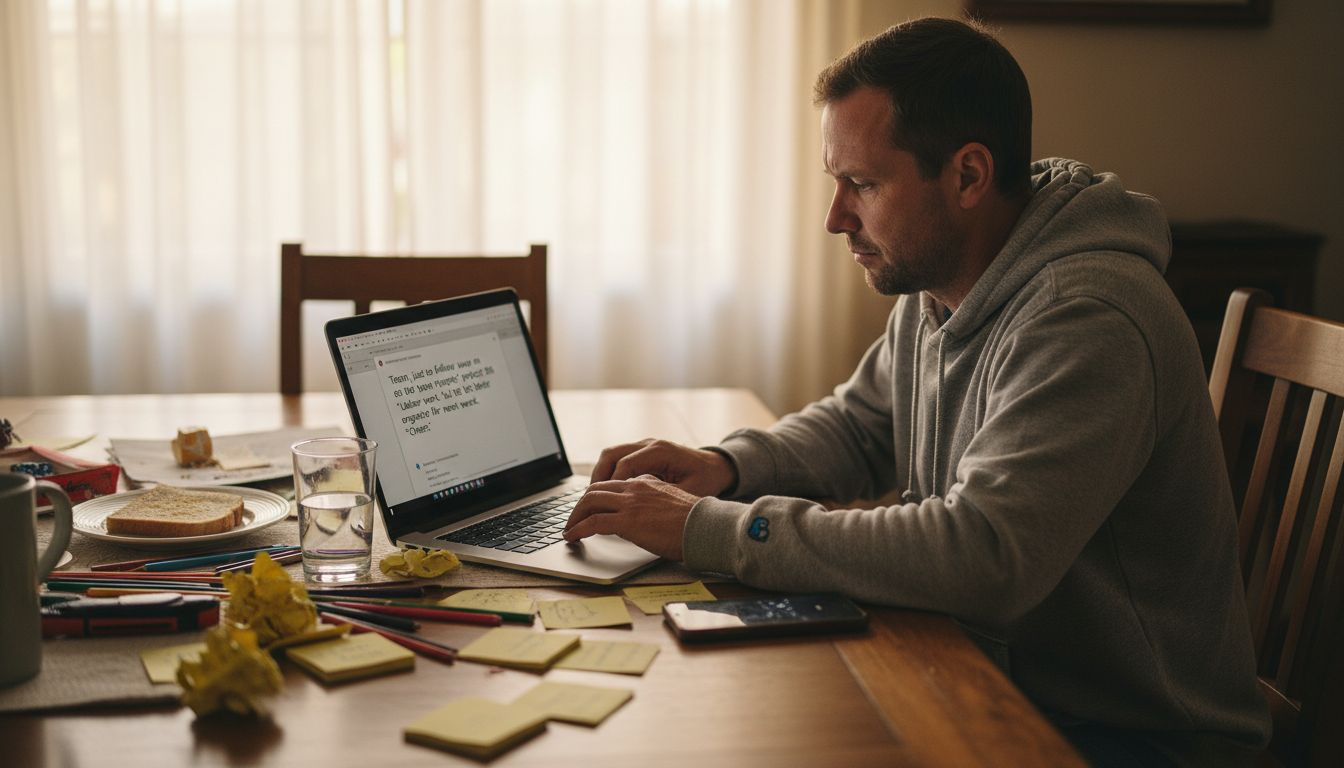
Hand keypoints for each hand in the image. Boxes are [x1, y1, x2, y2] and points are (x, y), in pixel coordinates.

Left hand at [563, 475, 699, 559]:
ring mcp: (630, 503)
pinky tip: (573, 537)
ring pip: (589, 502)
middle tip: (574, 519)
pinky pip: (593, 522)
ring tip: (570, 529)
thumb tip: (642, 518)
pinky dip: (578, 529)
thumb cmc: (696, 522)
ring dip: (575, 516)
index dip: (598, 497)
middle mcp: (635, 487)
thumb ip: (654, 504)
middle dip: (580, 505)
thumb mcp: (672, 504)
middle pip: (595, 489)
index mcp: (647, 482)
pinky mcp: (627, 521)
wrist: (705, 526)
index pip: (613, 484)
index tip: (591, 509)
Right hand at [591, 438, 735, 497]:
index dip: (611, 485)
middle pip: (611, 455)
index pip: (626, 464)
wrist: (718, 466)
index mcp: (661, 452)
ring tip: (592, 499)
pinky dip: (608, 474)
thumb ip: (664, 498)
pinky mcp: (642, 452)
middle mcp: (649, 444)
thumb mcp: (689, 492)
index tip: (603, 505)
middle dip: (597, 479)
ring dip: (599, 476)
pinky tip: (605, 493)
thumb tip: (639, 512)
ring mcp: (644, 446)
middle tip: (588, 502)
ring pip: (611, 455)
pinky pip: (617, 459)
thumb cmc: (706, 479)